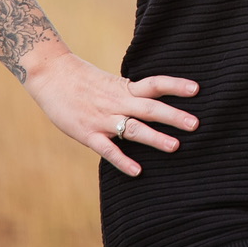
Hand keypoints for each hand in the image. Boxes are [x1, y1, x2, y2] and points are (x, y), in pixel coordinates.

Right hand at [22, 47, 199, 177]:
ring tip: (176, 147)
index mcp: (124, 88)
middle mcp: (118, 102)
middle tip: (196, 124)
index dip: (175, 86)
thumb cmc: (82, 80)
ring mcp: (103, 118)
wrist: (51, 74)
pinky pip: (108, 149)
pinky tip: (138, 171)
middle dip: (174, 117)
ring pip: (133, 129)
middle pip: (150, 108)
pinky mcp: (87, 133)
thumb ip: (130, 94)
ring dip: (155, 138)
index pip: (155, 84)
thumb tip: (154, 101)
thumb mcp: (111, 82)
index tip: (197, 89)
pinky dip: (122, 161)